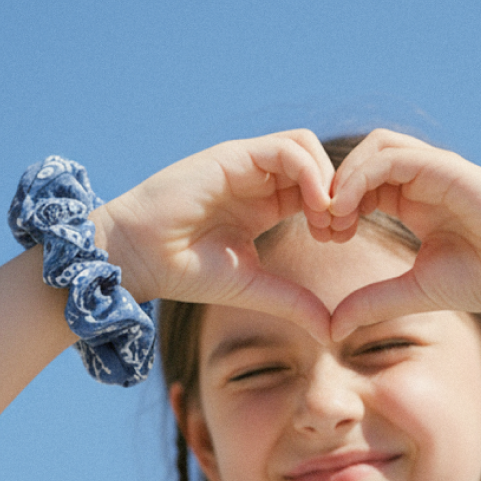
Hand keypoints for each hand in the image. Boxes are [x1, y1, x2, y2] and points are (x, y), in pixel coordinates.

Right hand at [92, 130, 335, 341]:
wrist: (140, 258)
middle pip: (318, 163)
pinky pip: (288, 149)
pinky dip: (311, 174)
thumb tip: (333, 333)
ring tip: (326, 219)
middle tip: (339, 231)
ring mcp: (245, 164)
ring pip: (307, 147)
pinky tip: (314, 209)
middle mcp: (257, 178)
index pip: (317, 188)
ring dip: (328, 180)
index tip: (340, 241)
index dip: (337, 210)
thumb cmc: (188, 272)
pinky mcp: (233, 156)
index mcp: (265, 203)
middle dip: (339, 193)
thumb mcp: (254, 288)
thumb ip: (295, 304)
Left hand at [326, 130, 480, 338]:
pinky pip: (391, 157)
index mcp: (414, 201)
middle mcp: (423, 179)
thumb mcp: (415, 292)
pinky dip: (360, 177)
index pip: (362, 183)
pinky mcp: (445, 168)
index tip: (325, 239)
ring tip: (334, 218)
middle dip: (334, 187)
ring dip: (345, 177)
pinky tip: (346, 210)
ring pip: (374, 147)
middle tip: (323, 228)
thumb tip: (332, 329)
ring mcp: (435, 169)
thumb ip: (373, 302)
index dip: (337, 204)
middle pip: (363, 159)